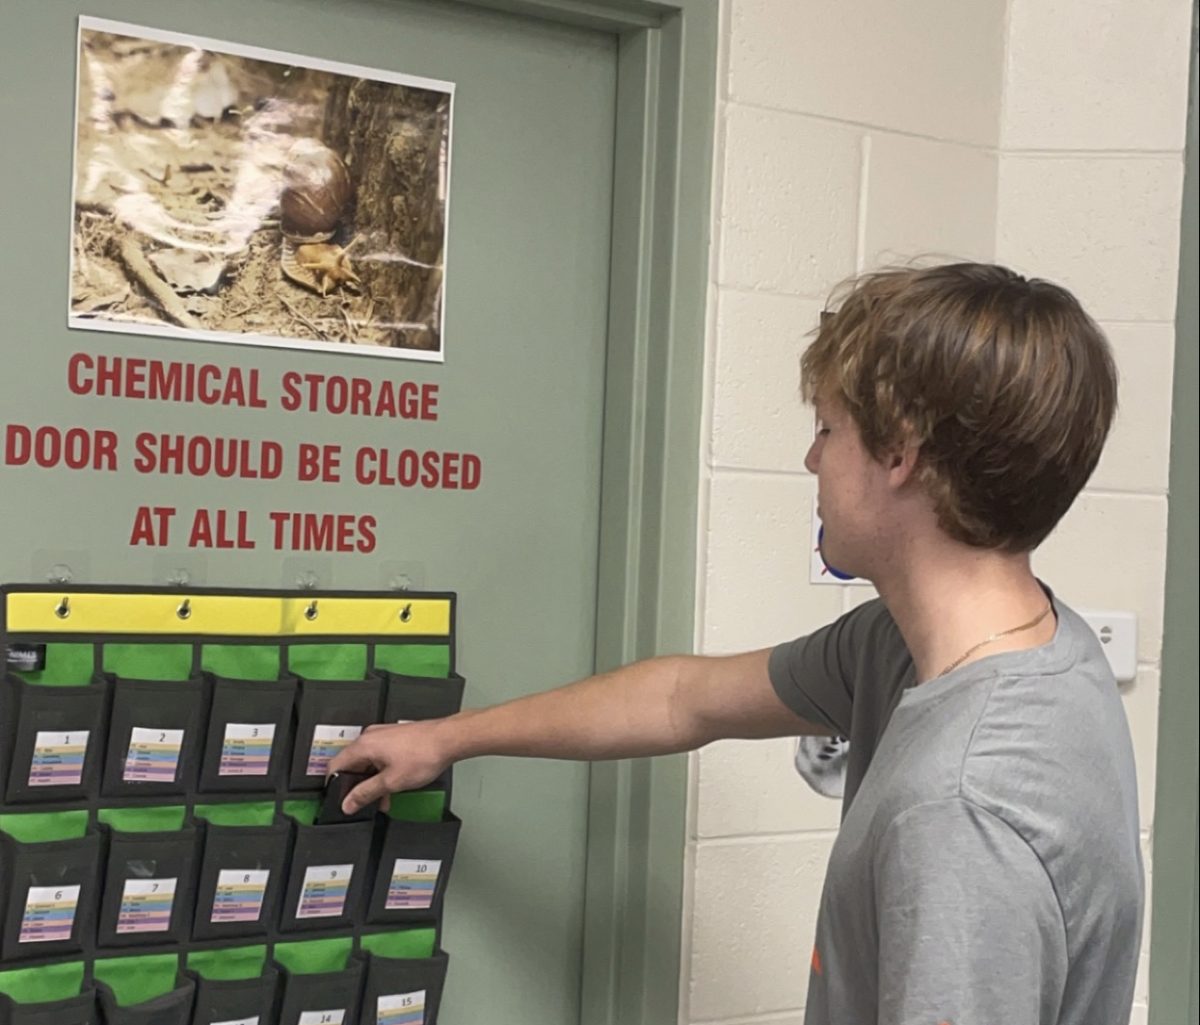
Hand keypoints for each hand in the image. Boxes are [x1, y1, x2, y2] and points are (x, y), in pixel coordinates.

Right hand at [327, 720, 450, 814]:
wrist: (449, 739)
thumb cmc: (424, 754)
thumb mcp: (391, 782)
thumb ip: (366, 793)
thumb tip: (348, 803)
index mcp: (364, 745)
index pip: (336, 766)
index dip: (334, 786)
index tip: (339, 800)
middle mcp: (371, 737)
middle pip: (353, 765)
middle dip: (358, 786)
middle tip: (362, 803)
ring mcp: (384, 736)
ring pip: (369, 763)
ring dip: (373, 782)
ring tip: (382, 800)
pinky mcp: (395, 738)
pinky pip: (381, 758)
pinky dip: (383, 773)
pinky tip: (392, 788)